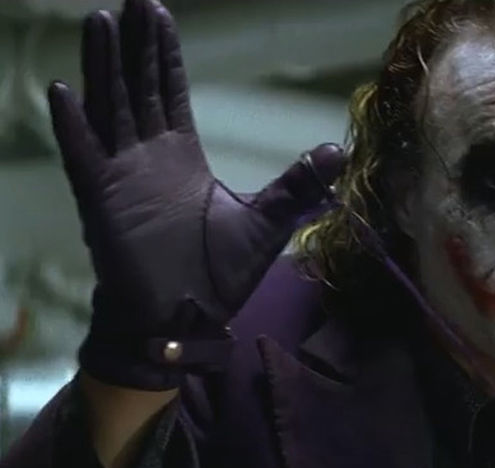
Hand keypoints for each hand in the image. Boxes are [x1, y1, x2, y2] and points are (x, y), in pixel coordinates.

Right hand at [47, 0, 343, 389]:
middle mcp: (147, 157)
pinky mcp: (102, 201)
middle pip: (137, 86)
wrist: (186, 319)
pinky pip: (83, 156)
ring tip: (99, 21)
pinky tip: (65, 92)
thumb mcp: (267, 220)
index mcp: (182, 156)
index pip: (170, 90)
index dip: (164, 53)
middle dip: (133, 44)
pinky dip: (74, 126)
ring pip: (109, 108)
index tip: (157, 12)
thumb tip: (337, 150)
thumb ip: (298, 184)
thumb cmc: (219, 273)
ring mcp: (121, 175)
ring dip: (103, 66)